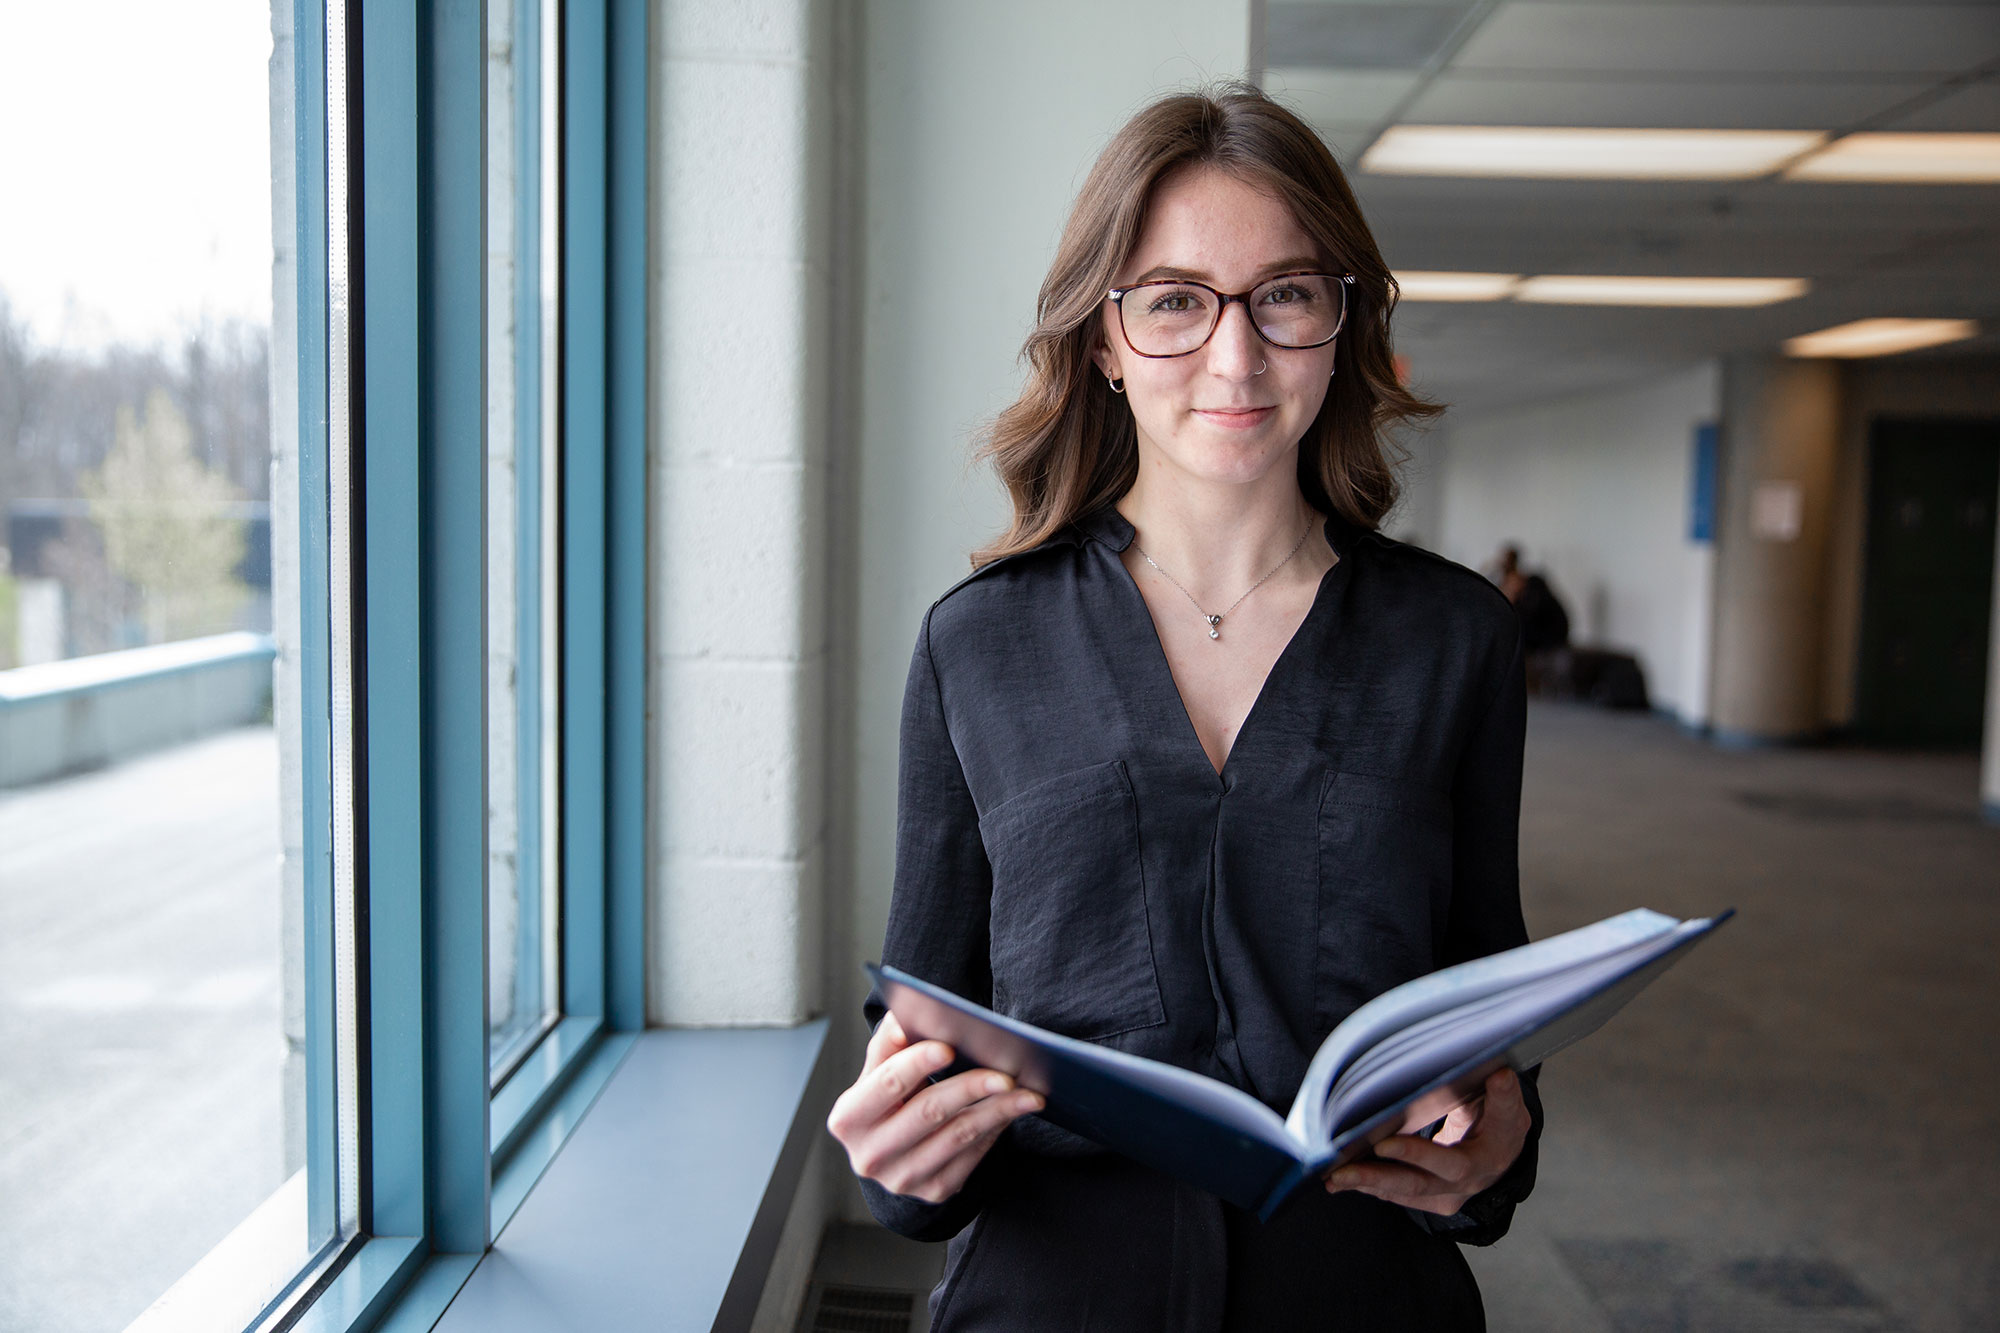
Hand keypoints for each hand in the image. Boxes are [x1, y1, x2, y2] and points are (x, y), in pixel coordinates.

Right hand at [826, 1011, 1044, 1204]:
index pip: (887, 1084)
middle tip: (1007, 1073)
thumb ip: (889, 1044)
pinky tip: (1013, 1112)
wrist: (888, 1152)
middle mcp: (870, 1155)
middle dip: (971, 1088)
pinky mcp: (933, 1191)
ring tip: (1028, 1092)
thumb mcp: (876, 1073)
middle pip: (929, 1112)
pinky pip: (972, 1156)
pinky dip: (995, 1130)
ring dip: (998, 1111)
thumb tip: (904, 1016)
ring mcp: (903, 1178)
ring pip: (958, 1136)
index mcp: (849, 1118)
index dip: (918, 1063)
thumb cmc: (885, 1102)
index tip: (949, 1046)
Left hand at [1322, 1068, 1529, 1215]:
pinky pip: (1400, 1194)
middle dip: (1382, 1173)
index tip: (1386, 1142)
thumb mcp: (1508, 1103)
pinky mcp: (1435, 1200)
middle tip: (1349, 1165)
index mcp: (1492, 1153)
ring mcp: (1451, 1194)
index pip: (1455, 1158)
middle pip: (1421, 1182)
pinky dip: (1371, 1185)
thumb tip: (1500, 1075)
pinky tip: (1343, 1178)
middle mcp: (1470, 1181)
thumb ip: (1502, 1094)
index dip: (1420, 1153)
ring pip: (1405, 1191)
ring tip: (1333, 1175)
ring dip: (1367, 1183)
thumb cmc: (1500, 1119)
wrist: (1504, 1153)